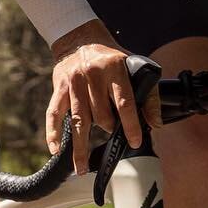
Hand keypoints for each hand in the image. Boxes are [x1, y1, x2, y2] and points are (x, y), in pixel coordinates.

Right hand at [47, 19, 160, 174]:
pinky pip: (54, 113)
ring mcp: (74, 82)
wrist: (80, 38)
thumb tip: (155, 124)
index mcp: (115, 70)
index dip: (130, 124)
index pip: (124, 102)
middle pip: (101, 114)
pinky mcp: (59, 87)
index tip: (134, 142)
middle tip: (111, 134)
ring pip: (79, 120)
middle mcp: (92, 76)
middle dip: (108, 128)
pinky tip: (56, 150)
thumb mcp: (133, 67)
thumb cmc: (111, 58)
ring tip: (81, 168)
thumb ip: (147, 95)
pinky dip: (53, 132)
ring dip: (80, 146)